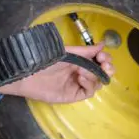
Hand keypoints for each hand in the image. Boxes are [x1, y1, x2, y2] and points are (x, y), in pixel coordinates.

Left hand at [0, 42, 114, 103]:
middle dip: (107, 68)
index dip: (105, 59)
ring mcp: (78, 84)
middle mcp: (81, 72)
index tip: (104, 57)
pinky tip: (81, 78)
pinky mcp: (74, 95)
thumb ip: (86, 50)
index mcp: (80, 60)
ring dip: (95, 75)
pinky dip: (89, 85)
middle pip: (102, 73)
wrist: (31, 74)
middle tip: (104, 65)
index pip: (100, 61)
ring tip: (82, 71)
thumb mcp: (68, 52)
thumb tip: (102, 44)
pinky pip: (88, 92)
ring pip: (97, 82)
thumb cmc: (47, 60)